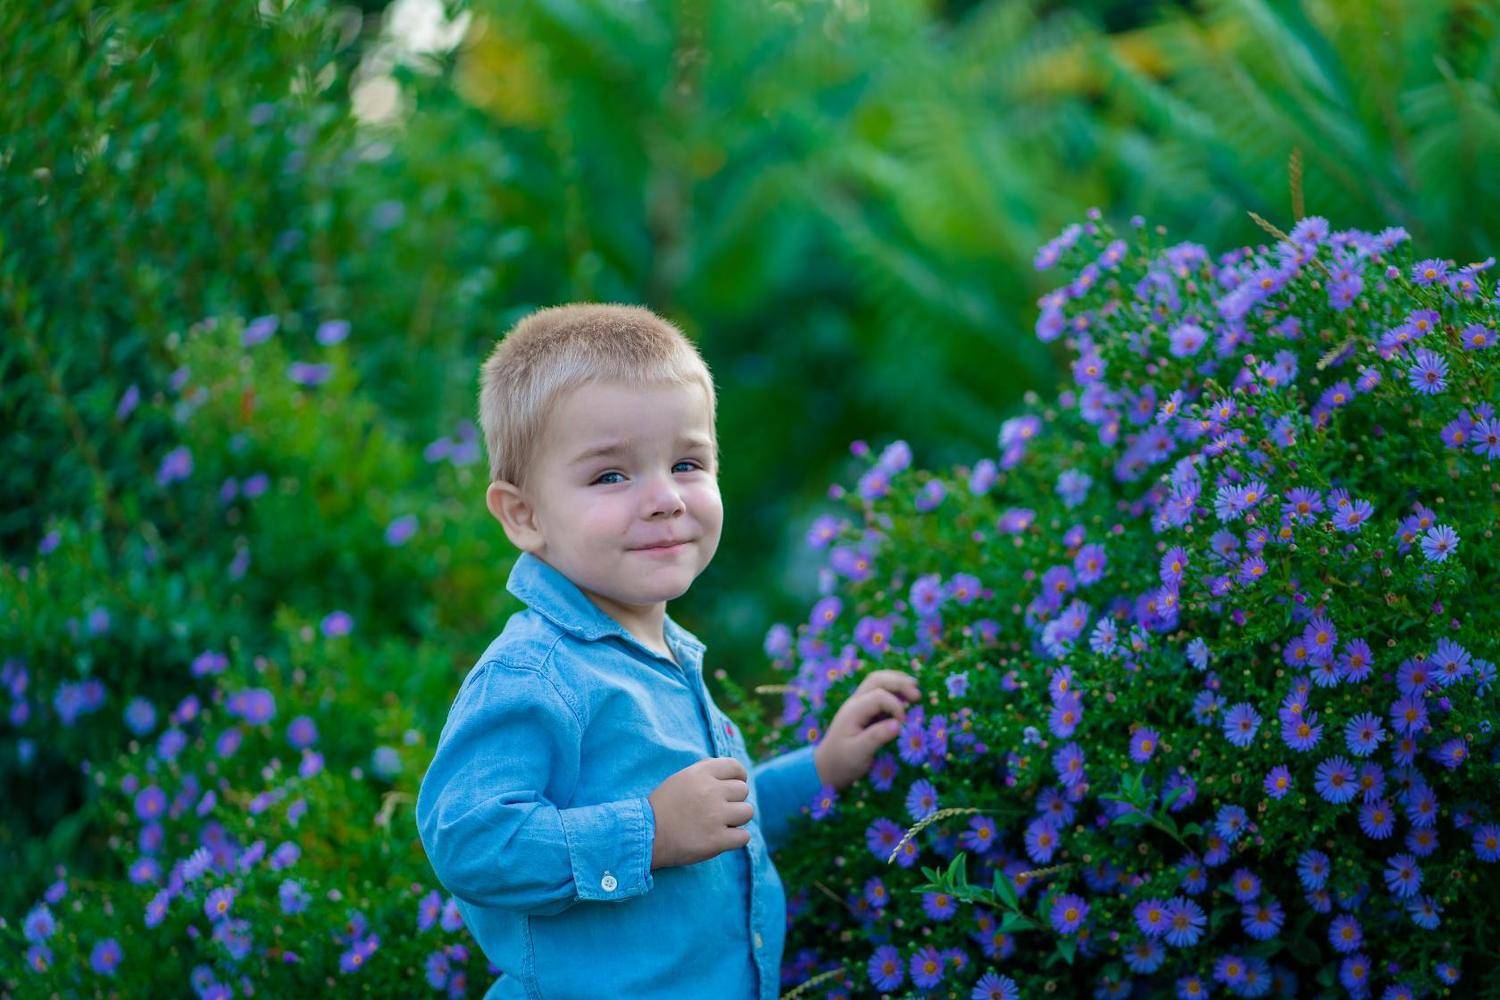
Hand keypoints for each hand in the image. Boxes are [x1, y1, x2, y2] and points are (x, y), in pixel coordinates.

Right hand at [646, 757, 752, 868]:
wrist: (645, 835)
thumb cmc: (662, 807)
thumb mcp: (680, 779)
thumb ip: (705, 774)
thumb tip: (732, 773)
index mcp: (701, 773)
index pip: (735, 767)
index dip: (738, 778)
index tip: (732, 788)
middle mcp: (711, 791)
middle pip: (743, 790)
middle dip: (734, 800)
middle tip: (719, 811)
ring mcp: (715, 816)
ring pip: (747, 812)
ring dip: (737, 820)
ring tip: (720, 824)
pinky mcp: (717, 840)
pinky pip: (744, 837)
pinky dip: (736, 839)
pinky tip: (722, 839)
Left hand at [813, 669, 921, 791]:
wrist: (826, 768)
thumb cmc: (842, 762)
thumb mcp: (859, 753)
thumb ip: (877, 737)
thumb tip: (898, 724)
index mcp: (853, 711)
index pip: (878, 696)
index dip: (896, 706)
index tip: (903, 725)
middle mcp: (855, 703)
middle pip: (877, 680)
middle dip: (899, 683)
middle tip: (918, 695)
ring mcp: (858, 705)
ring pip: (877, 682)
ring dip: (896, 682)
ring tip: (914, 689)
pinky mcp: (864, 711)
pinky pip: (879, 692)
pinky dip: (894, 691)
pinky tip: (905, 698)